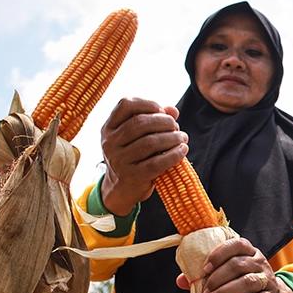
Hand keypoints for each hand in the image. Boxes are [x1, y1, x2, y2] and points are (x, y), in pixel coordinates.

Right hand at [100, 98, 188, 215]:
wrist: (122, 188)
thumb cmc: (134, 156)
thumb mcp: (136, 137)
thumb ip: (153, 119)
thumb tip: (173, 110)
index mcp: (109, 128)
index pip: (125, 105)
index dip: (148, 103)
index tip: (163, 110)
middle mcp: (110, 143)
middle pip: (140, 123)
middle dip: (164, 121)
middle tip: (176, 127)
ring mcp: (119, 160)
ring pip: (150, 142)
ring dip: (172, 138)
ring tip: (183, 138)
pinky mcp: (132, 176)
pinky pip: (157, 163)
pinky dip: (174, 155)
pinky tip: (183, 150)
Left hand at [176, 237, 292, 292]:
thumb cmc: (244, 285)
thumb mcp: (228, 276)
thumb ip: (206, 276)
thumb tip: (181, 280)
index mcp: (248, 252)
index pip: (236, 245)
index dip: (219, 255)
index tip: (204, 269)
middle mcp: (259, 262)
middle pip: (238, 265)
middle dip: (217, 278)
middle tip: (205, 292)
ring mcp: (267, 279)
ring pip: (248, 281)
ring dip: (226, 292)